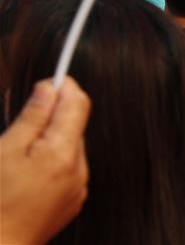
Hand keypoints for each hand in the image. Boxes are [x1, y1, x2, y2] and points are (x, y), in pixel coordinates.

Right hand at [0, 77, 90, 244]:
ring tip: (20, 157)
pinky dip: (52, 162)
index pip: (79, 103)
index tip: (49, 82)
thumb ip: (32, 118)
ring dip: (51, 140)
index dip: (64, 87)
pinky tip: (28, 174)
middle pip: (74, 124)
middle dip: (52, 116)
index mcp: (62, 154)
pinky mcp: (72, 199)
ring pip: (70, 147)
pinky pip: (68, 169)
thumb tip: (49, 89)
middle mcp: (78, 170)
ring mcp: (78, 187)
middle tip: (22, 124)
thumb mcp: (5, 152)